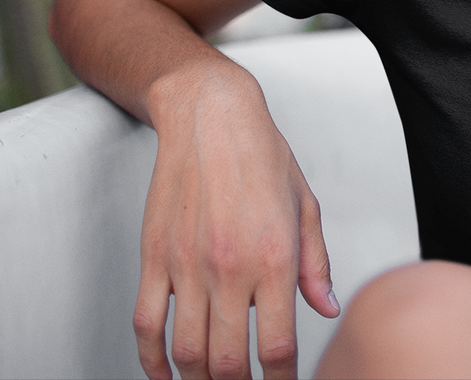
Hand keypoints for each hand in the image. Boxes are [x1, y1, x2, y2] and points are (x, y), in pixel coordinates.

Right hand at [133, 63, 339, 379]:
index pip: (278, 345)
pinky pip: (146, 324)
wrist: (211, 117)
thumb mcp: (305, 206)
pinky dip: (152, 360)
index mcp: (274, 257)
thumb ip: (315, 263)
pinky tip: (166, 372)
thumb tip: (325, 308)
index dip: (281, 379)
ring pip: (185, 352)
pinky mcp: (154, 257)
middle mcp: (230, 267)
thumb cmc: (263, 156)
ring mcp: (186, 265)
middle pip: (227, 361)